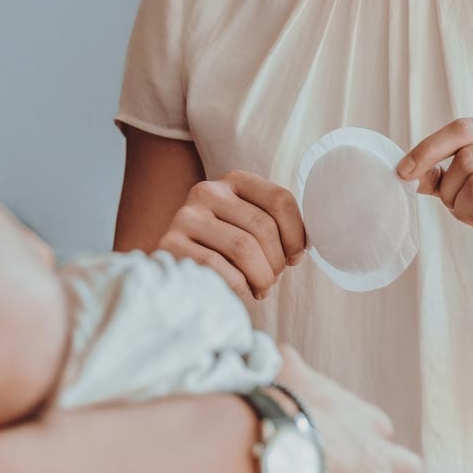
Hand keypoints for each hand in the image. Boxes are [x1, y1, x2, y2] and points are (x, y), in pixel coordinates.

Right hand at [157, 171, 305, 300]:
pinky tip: (240, 290)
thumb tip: (303, 247)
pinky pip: (217, 266)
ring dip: (261, 276)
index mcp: (234, 182)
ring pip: (243, 247)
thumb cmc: (226, 253)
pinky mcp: (170, 244)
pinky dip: (238, 285)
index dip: (296, 234)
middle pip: (263, 226)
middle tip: (273, 279)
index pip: (280, 199)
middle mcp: (207, 191)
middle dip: (277, 261)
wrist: (177, 275)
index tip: (296, 257)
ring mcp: (185, 216)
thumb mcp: (250, 229)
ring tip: (261, 288)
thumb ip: (274, 226)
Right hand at [278, 346, 424, 472]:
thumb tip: (280, 351)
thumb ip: (291, 365)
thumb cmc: (287, 409)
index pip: (383, 430)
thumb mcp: (289, 374)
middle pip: (412, 471)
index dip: (377, 441)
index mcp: (363, 422)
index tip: (364, 446)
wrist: (287, 448)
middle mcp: (379, 459)